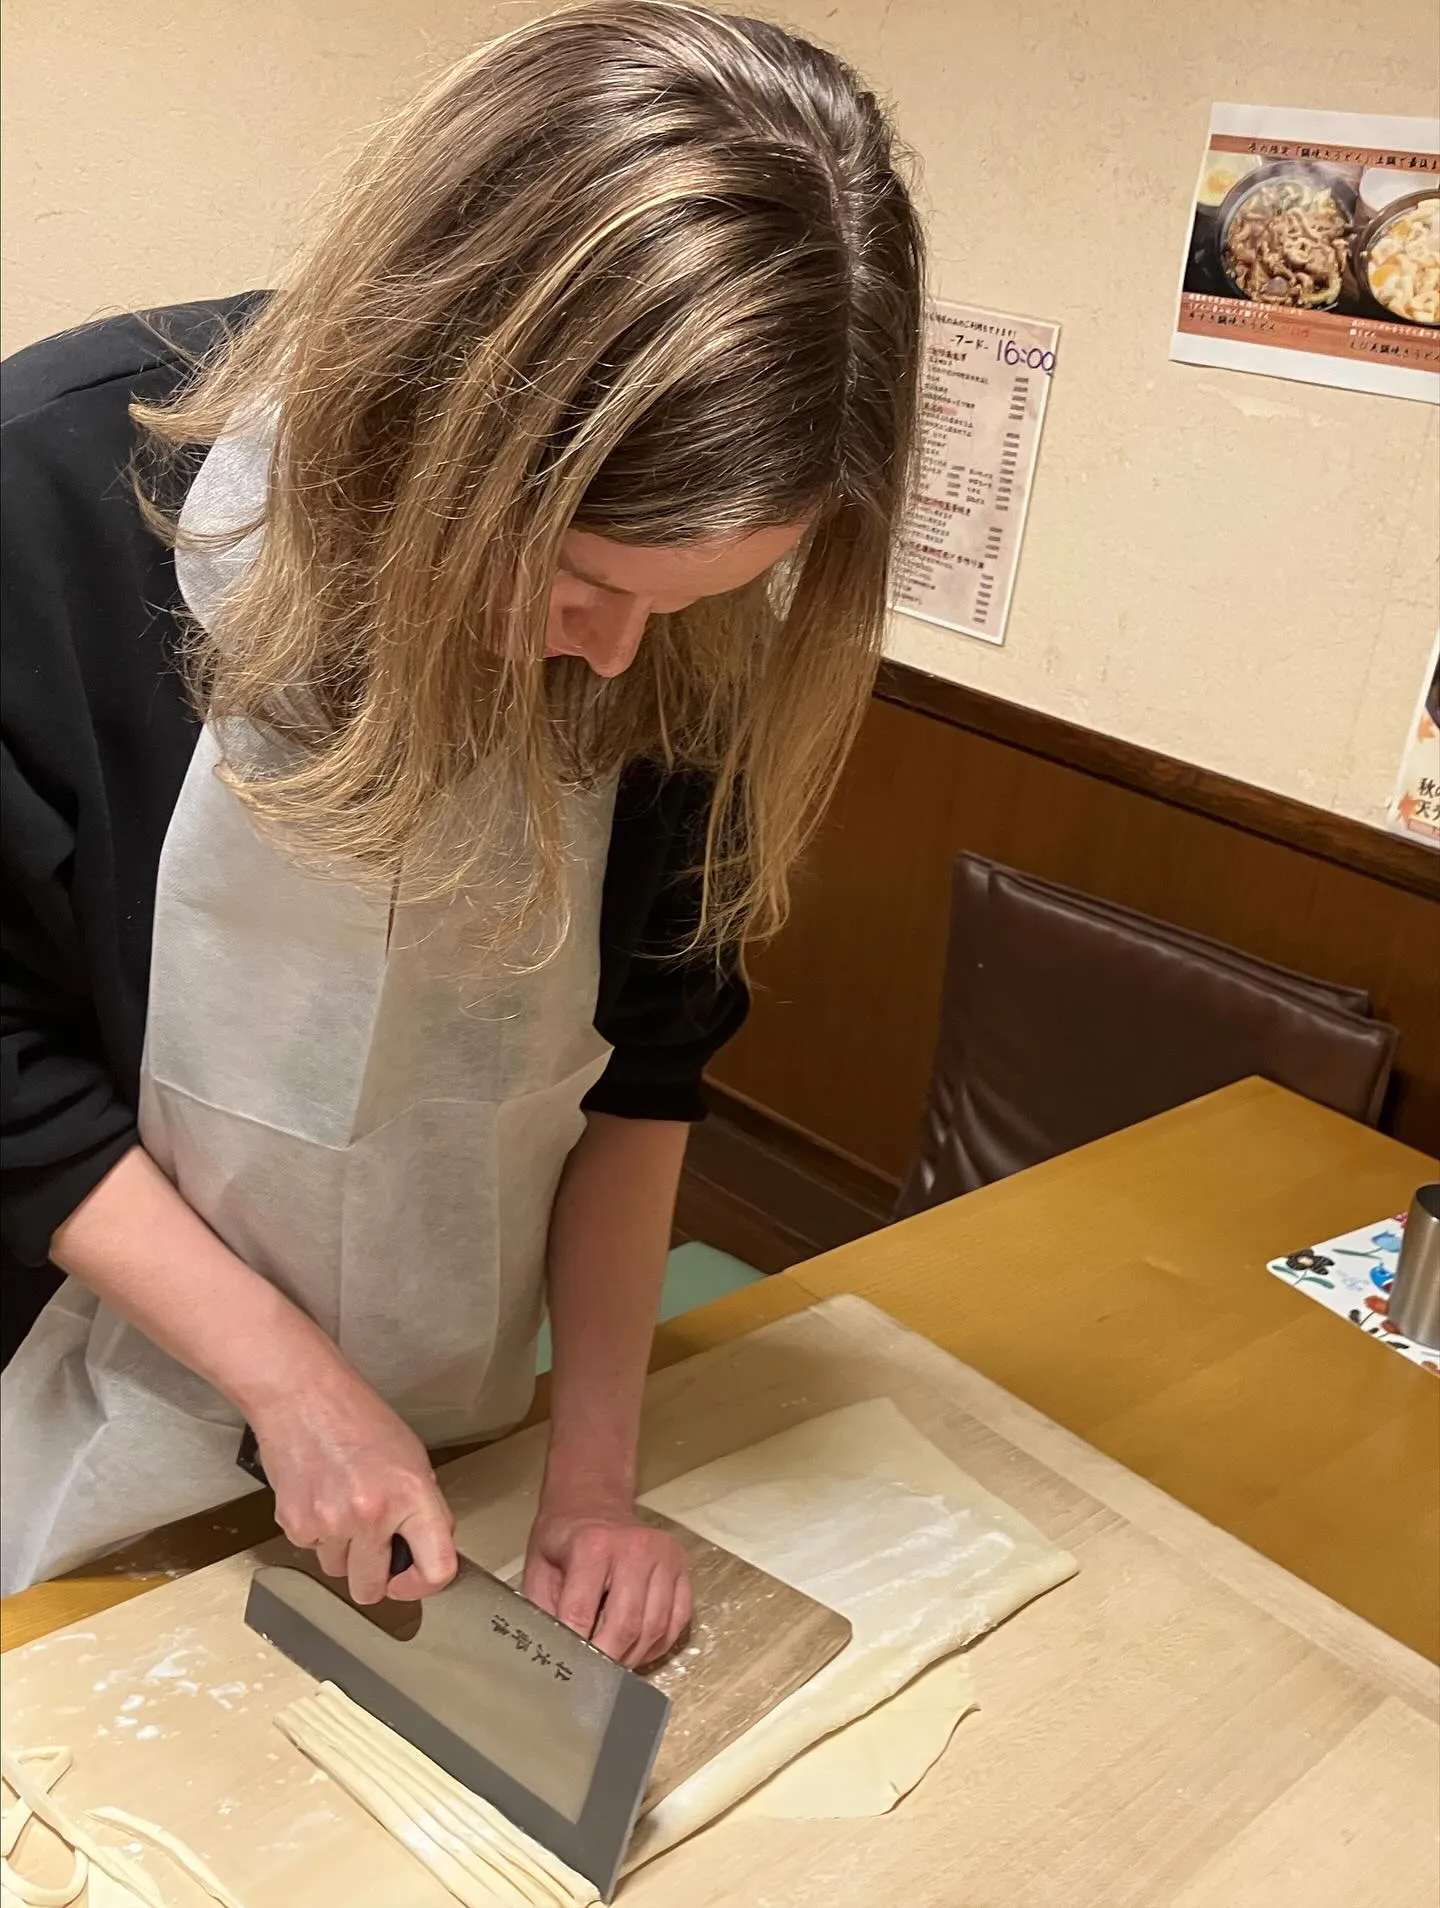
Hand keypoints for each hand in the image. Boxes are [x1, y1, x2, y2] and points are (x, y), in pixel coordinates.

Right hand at [250, 1364, 456, 1606]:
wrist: (303, 1396)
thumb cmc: (358, 1418)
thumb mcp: (412, 1458)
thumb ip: (423, 1508)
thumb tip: (425, 1550)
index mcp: (412, 1495)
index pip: (437, 1569)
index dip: (424, 1584)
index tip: (412, 1580)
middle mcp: (372, 1515)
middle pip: (372, 1589)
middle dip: (373, 1576)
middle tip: (372, 1547)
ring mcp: (331, 1523)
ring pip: (337, 1571)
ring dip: (342, 1550)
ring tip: (342, 1502)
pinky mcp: (295, 1526)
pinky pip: (311, 1550)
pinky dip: (316, 1532)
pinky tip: (320, 1495)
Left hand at [523, 1493, 691, 1668]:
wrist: (593, 1500)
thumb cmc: (564, 1537)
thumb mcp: (540, 1567)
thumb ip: (543, 1609)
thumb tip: (550, 1656)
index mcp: (591, 1546)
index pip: (581, 1613)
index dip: (575, 1649)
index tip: (568, 1673)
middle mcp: (634, 1548)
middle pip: (625, 1625)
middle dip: (608, 1661)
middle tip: (594, 1679)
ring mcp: (664, 1556)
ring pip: (655, 1627)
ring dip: (635, 1657)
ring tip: (616, 1666)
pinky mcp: (681, 1566)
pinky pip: (678, 1619)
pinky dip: (659, 1643)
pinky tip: (640, 1649)